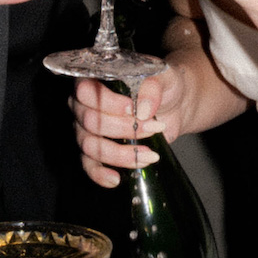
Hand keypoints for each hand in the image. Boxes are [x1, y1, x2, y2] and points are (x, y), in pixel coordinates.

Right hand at [70, 67, 184, 187]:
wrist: (174, 105)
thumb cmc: (164, 86)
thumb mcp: (164, 78)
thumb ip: (153, 86)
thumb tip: (143, 108)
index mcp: (94, 80)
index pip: (86, 92)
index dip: (109, 104)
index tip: (135, 109)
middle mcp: (83, 105)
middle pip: (91, 122)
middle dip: (125, 129)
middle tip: (153, 127)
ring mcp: (85, 129)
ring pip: (90, 146)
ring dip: (121, 154)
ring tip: (149, 155)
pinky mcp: (94, 150)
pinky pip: (88, 165)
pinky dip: (101, 174)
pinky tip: (117, 179)